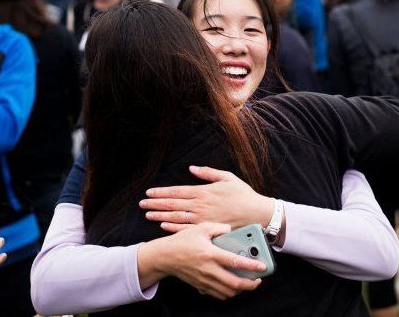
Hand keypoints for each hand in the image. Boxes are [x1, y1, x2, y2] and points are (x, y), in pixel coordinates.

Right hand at [137, 222, 264, 299]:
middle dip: (250, 285)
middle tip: (258, 280)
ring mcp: (204, 281)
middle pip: (234, 284)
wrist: (165, 256)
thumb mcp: (201, 228)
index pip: (235, 263)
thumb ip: (218, 227)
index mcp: (211, 254)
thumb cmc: (183, 241)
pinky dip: (228, 292)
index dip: (251, 266)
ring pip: (227, 292)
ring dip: (240, 290)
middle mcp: (209, 270)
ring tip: (247, 282)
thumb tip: (231, 230)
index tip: (262, 267)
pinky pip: (218, 294)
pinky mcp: (200, 286)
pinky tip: (231, 284)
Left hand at [140, 166, 273, 231]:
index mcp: (203, 191)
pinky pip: (186, 230)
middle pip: (173, 205)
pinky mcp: (207, 230)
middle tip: (142, 204)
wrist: (256, 214)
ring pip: (176, 218)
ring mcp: (202, 219)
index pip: (177, 191)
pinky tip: (163, 227)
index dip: (162, 192)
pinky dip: (173, 228)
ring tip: (148, 214)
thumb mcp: (227, 177)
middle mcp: (200, 206)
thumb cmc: (243, 194)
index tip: (149, 192)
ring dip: (160, 216)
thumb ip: (208, 172)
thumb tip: (192, 168)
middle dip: (156, 204)